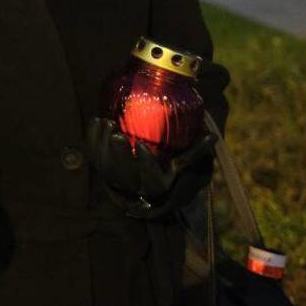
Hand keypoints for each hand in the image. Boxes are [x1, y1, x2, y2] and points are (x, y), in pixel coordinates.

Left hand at [85, 117, 215, 218]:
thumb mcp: (178, 163)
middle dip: (119, 153)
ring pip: (105, 163)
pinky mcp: (99, 166)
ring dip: (103, 143)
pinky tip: (96, 120)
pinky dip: (92, 137)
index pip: (149, 177)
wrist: (138, 177)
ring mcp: (113, 176)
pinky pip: (93, 153)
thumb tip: (213, 137)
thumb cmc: (162, 167)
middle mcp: (132, 185)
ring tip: (108, 123)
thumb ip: (193, 151)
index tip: (142, 146)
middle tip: (118, 133)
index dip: (144, 163)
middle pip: (123, 172)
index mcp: (153, 184)